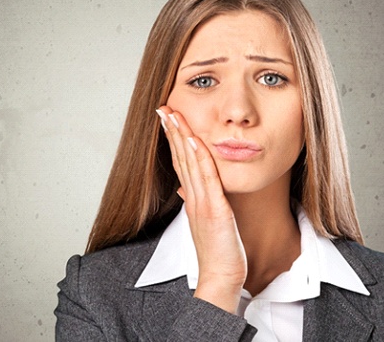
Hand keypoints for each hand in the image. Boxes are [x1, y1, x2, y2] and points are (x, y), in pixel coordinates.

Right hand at [156, 106, 246, 312]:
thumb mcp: (205, 222)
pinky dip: (199, 157)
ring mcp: (200, 202)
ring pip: (188, 162)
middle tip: (163, 108)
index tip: (168, 119)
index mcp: (191, 198)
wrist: (220, 276)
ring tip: (172, 114)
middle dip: (171, 130)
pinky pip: (206, 179)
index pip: (180, 162)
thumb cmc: (217, 251)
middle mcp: (192, 197)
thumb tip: (186, 189)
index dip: (173, 139)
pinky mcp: (213, 210)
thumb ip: (196, 202)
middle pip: (179, 157)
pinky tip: (195, 138)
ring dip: (180, 136)